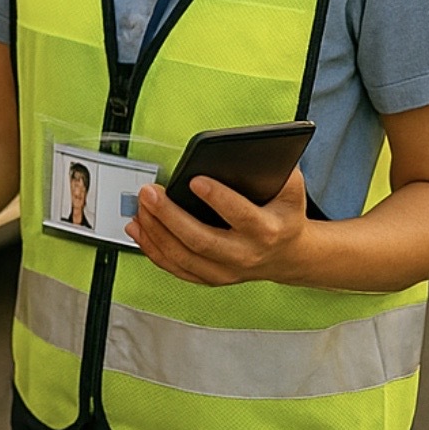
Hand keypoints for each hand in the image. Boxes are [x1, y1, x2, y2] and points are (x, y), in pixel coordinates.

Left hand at [127, 166, 310, 286]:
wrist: (289, 255)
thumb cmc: (283, 215)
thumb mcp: (290, 190)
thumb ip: (277, 169)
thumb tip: (251, 151)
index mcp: (268, 230)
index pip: (241, 215)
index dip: (218, 198)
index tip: (194, 179)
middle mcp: (246, 254)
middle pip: (202, 240)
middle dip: (170, 216)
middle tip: (149, 192)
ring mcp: (227, 271)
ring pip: (184, 256)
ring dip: (155, 232)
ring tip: (140, 206)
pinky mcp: (211, 277)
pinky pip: (176, 268)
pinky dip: (153, 250)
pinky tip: (138, 229)